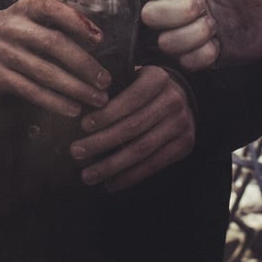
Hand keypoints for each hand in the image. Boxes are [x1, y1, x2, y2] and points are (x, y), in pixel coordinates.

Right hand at [0, 0, 111, 116]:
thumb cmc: (14, 24)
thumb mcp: (32, 7)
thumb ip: (62, 5)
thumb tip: (99, 6)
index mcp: (27, 6)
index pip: (53, 7)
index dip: (77, 22)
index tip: (99, 38)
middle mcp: (15, 27)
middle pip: (54, 44)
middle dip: (84, 64)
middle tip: (105, 80)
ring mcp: (5, 52)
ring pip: (45, 72)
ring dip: (75, 88)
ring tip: (97, 99)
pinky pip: (31, 91)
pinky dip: (54, 102)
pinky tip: (72, 109)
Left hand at [70, 65, 193, 191]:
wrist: (180, 98)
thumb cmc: (144, 88)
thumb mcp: (132, 77)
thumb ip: (113, 88)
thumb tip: (81, 107)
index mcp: (158, 78)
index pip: (130, 99)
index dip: (107, 114)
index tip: (83, 126)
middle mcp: (174, 100)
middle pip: (133, 126)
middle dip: (101, 141)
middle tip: (76, 152)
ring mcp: (182, 124)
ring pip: (142, 149)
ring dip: (111, 165)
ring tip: (87, 175)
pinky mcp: (185, 145)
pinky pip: (154, 164)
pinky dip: (130, 176)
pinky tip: (110, 183)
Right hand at [134, 0, 261, 70]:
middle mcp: (174, 7)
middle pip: (148, 15)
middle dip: (178, 10)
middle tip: (203, 2)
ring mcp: (186, 33)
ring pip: (165, 42)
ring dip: (193, 32)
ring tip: (214, 22)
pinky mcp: (200, 56)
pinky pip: (187, 63)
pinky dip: (204, 53)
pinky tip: (220, 42)